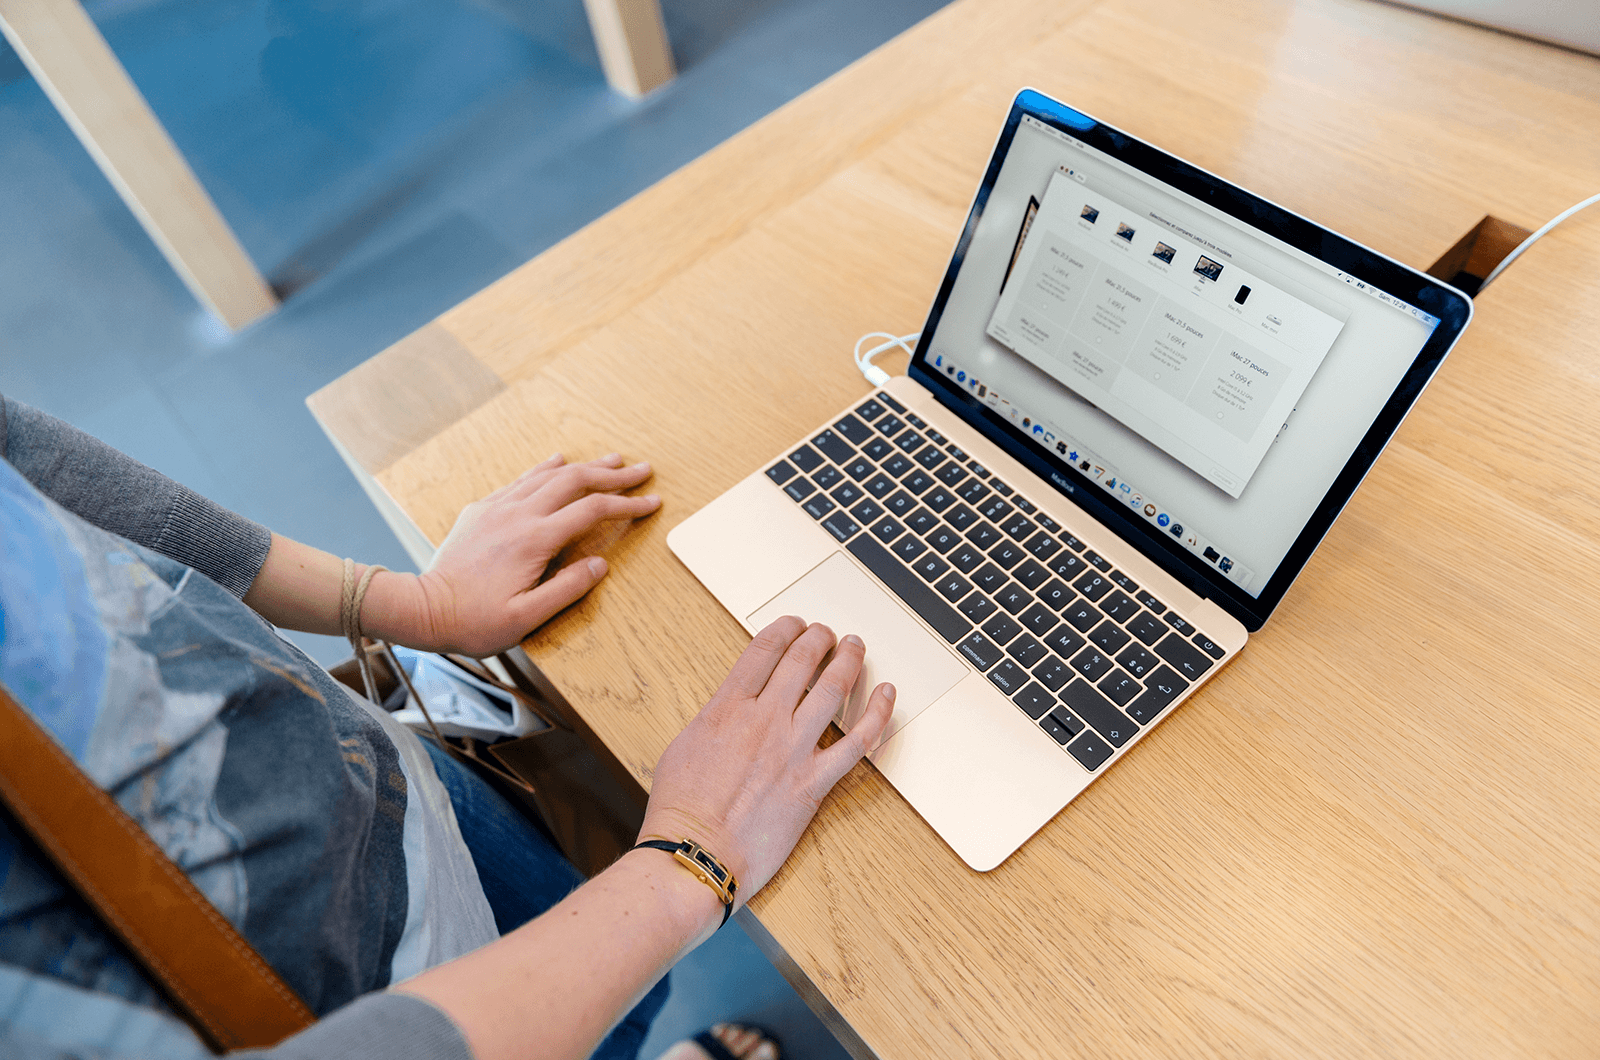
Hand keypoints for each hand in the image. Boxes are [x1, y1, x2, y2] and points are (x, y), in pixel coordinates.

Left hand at [406, 453, 659, 654]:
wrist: (423, 608)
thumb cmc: (474, 621)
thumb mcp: (526, 618)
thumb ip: (567, 589)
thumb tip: (601, 565)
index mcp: (534, 540)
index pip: (592, 510)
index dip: (627, 504)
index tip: (652, 502)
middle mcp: (518, 515)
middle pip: (575, 481)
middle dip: (613, 474)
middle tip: (642, 469)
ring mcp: (498, 508)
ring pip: (549, 474)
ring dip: (584, 465)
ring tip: (611, 460)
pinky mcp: (482, 510)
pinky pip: (521, 479)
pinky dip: (546, 468)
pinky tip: (557, 461)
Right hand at [638, 616, 896, 905]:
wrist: (695, 853)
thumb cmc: (680, 810)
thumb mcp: (683, 746)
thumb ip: (714, 720)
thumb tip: (731, 710)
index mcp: (727, 708)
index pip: (764, 650)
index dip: (785, 629)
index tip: (795, 624)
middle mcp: (764, 721)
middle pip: (801, 661)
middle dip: (818, 638)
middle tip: (827, 632)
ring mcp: (792, 750)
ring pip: (832, 690)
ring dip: (848, 661)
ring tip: (855, 648)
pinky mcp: (813, 783)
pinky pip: (857, 742)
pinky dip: (877, 714)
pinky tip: (886, 695)